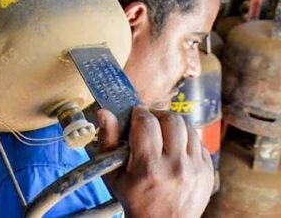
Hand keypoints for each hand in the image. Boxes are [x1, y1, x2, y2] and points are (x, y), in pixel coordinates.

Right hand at [97, 107, 213, 217]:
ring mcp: (196, 169)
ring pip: (188, 128)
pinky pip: (199, 142)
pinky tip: (176, 148)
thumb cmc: (135, 200)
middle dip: (157, 116)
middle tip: (149, 123)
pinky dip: (186, 139)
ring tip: (163, 134)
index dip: (139, 114)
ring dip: (173, 126)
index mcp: (149, 167)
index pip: (147, 123)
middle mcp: (176, 166)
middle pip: (171, 120)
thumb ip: (108, 141)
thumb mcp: (114, 174)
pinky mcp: (208, 171)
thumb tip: (105, 113)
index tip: (135, 116)